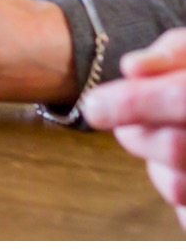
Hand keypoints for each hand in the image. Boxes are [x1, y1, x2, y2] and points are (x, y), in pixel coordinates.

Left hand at [83, 29, 185, 228]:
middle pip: (173, 146)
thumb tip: (132, 69)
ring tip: (168, 140)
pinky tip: (177, 167)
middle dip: (135, 134)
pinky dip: (172, 191)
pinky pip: (184, 214)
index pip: (181, 98)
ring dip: (156, 166)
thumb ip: (168, 55)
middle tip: (128, 120)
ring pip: (177, 187)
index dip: (131, 103)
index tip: (94, 107)